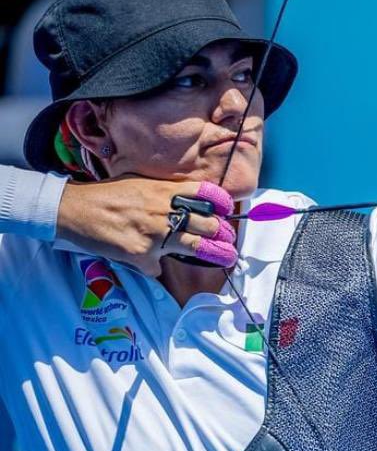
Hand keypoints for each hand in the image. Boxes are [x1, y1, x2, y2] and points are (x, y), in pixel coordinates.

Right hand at [57, 177, 236, 276]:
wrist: (74, 209)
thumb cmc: (108, 196)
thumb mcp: (141, 184)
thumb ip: (166, 193)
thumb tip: (191, 203)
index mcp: (165, 190)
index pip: (205, 193)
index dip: (222, 202)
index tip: (229, 210)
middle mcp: (165, 211)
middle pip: (208, 224)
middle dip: (221, 234)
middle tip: (228, 240)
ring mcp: (155, 234)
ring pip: (196, 247)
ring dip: (214, 254)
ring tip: (227, 257)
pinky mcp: (142, 254)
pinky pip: (158, 266)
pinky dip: (154, 265)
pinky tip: (144, 258)